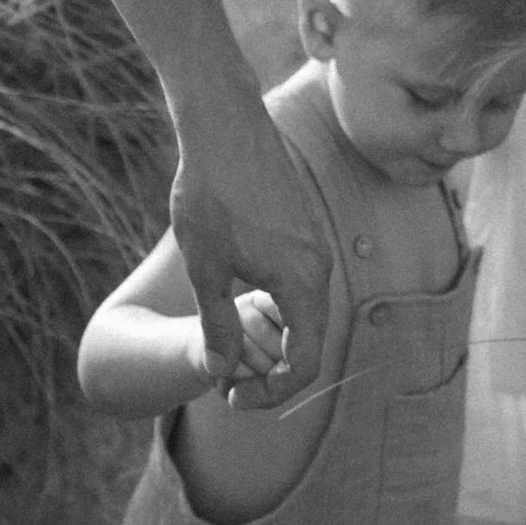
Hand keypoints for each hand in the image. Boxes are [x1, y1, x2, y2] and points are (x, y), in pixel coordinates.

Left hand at [169, 97, 330, 405]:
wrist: (224, 125)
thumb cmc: (211, 193)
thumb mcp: (206, 268)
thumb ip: (217, 325)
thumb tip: (220, 372)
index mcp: (302, 283)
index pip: (302, 363)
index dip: (271, 393)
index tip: (233, 399)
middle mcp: (319, 267)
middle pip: (308, 343)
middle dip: (270, 372)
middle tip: (228, 384)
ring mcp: (314, 246)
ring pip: (304, 314)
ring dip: (272, 340)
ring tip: (229, 349)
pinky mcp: (302, 230)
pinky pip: (299, 286)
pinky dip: (276, 310)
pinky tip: (239, 305)